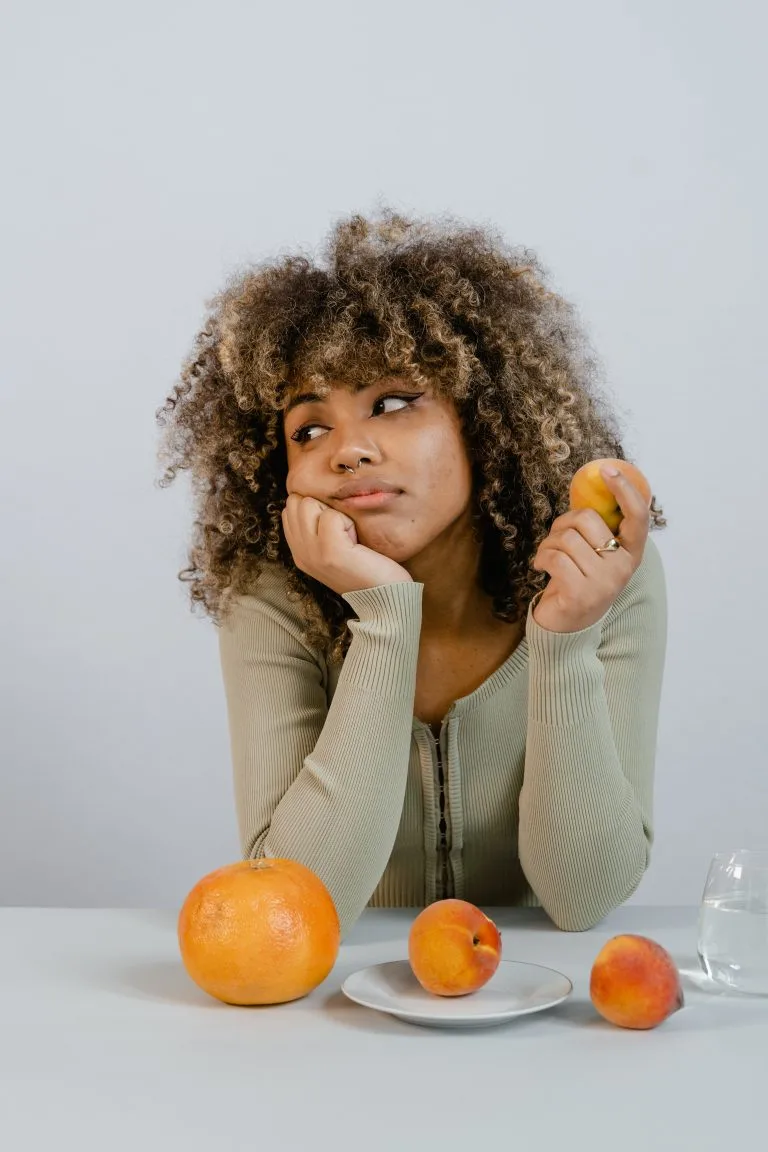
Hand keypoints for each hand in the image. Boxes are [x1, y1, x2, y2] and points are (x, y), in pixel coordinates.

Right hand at [281, 493, 413, 596]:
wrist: (386, 600)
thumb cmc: (368, 569)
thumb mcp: (335, 549)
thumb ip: (319, 528)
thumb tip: (316, 498)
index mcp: (299, 552)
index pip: (289, 509)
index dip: (314, 507)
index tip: (335, 528)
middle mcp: (300, 553)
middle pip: (297, 502)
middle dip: (322, 507)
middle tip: (343, 532)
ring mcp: (312, 553)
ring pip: (310, 504)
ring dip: (335, 514)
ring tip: (349, 537)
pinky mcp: (330, 553)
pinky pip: (332, 516)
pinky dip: (348, 523)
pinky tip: (356, 542)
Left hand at [531, 467, 650, 632]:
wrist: (566, 628)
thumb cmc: (577, 581)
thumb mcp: (593, 554)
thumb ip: (596, 528)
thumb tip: (590, 486)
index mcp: (632, 553)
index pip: (638, 515)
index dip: (624, 489)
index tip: (607, 469)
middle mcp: (623, 567)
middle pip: (587, 519)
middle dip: (562, 523)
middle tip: (556, 539)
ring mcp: (604, 582)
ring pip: (566, 538)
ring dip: (548, 543)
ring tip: (548, 557)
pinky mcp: (581, 594)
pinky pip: (554, 556)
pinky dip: (541, 558)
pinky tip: (541, 567)